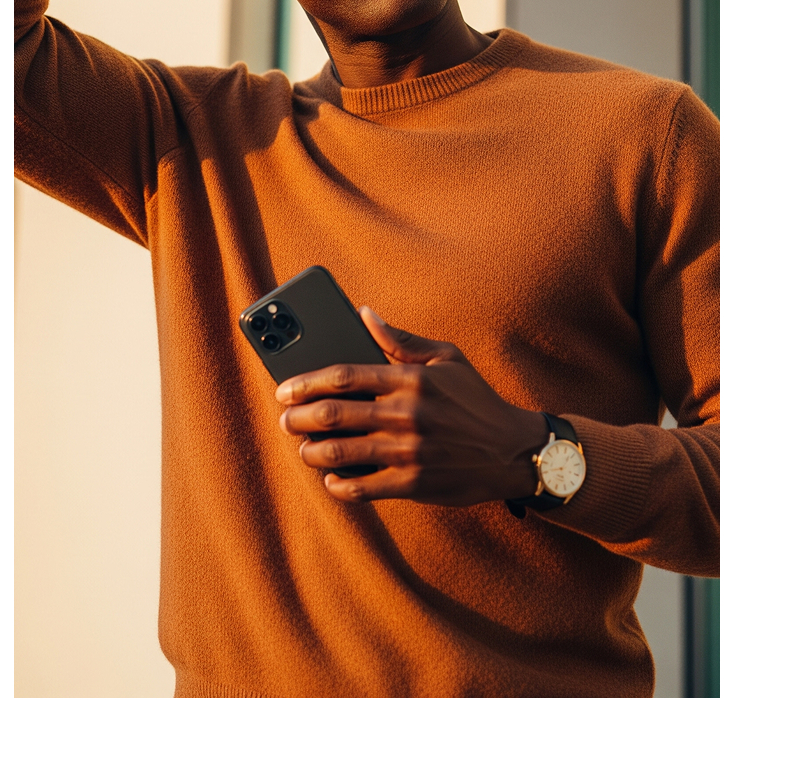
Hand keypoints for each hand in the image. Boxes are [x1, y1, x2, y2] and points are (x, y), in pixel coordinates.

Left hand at [276, 307, 549, 506]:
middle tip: (285, 421)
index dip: (304, 383)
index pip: (342, 377)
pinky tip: (331, 479)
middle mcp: (407, 414)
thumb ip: (401, 339)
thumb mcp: (447, 359)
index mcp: (411, 380)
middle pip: (332, 415)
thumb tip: (364, 313)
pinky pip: (363, 487)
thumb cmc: (476, 401)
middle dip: (297, 419)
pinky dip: (339, 485)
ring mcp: (410, 451)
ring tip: (303, 449)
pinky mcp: (415, 483)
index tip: (284, 390)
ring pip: (340, 452)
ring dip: (311, 452)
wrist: (517, 452)